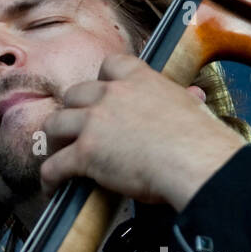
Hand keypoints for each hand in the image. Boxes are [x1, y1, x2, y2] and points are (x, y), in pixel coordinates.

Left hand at [39, 54, 245, 211]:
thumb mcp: (193, 108)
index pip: (109, 65)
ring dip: (55, 139)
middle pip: (74, 94)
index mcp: (139, 80)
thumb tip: (196, 97)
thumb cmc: (200, 140)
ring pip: (55, 123)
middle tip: (78, 128)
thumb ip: (185, 100)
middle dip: (74, 111)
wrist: (194, 161)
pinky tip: (52, 186)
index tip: (104, 94)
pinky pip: (55, 165)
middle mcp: (111, 95)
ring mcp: (94, 122)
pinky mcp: (85, 153)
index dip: (102, 81)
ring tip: (59, 153)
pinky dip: (50, 177)